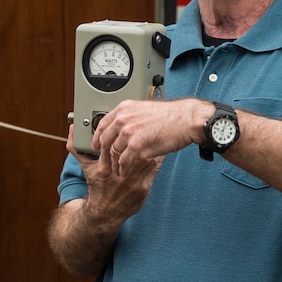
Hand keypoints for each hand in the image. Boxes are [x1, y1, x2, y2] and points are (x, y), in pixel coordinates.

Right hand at [67, 124, 160, 224]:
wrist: (104, 212)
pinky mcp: (142, 189)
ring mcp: (131, 183)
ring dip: (151, 147)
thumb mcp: (85, 166)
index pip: (113, 146)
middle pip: (132, 152)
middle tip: (147, 127)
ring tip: (156, 136)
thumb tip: (71, 130)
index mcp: (103, 167)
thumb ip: (77, 147)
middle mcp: (117, 175)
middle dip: (140, 139)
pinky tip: (159, 151)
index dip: (122, 135)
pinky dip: (157, 159)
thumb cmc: (96, 185)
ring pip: (146, 159)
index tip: (129, 125)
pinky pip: (153, 170)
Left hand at [92, 98, 206, 173]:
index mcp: (123, 109)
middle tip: (104, 163)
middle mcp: (123, 119)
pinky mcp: (137, 145)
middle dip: (103, 154)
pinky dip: (123, 169)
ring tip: (116, 170)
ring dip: (114, 164)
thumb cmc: (171, 116)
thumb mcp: (143, 110)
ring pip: (113, 152)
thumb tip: (122, 128)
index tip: (95, 146)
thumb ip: (130, 118)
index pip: (102, 124)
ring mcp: (128, 132)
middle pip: (104, 140)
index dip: (96, 137)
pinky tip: (124, 172)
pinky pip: (124, 161)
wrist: (186, 119)